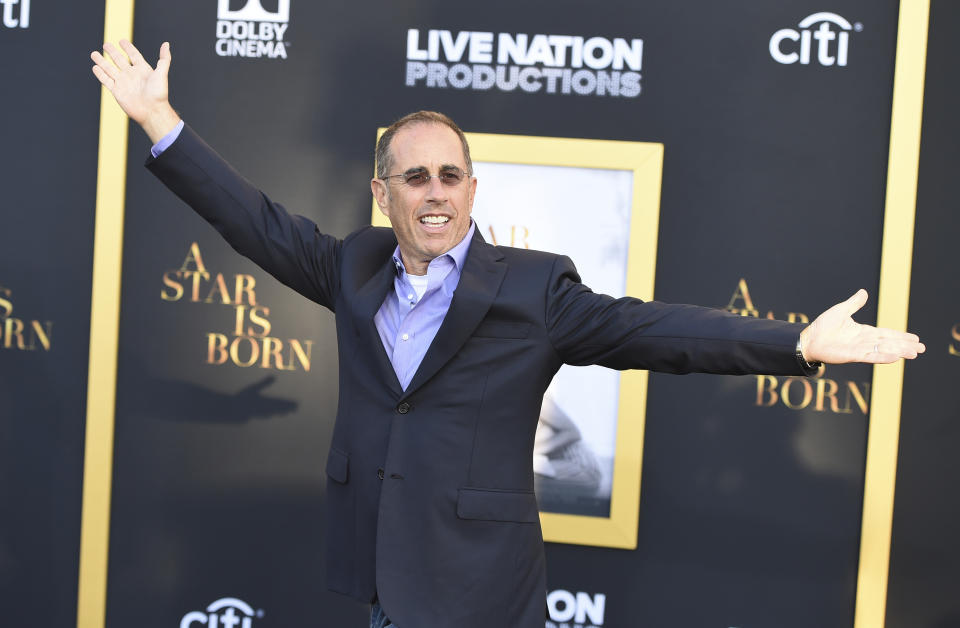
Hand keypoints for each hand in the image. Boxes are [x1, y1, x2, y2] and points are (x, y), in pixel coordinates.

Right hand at [91, 40, 179, 142]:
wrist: (152, 111)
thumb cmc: (159, 94)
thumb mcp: (162, 74)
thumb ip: (164, 59)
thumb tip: (166, 44)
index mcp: (143, 70)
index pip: (134, 55)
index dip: (128, 48)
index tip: (122, 41)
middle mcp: (132, 75)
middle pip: (119, 60)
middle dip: (112, 52)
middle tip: (106, 44)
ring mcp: (123, 83)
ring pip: (109, 69)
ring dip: (101, 61)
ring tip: (93, 54)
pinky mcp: (117, 91)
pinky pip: (106, 81)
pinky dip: (100, 74)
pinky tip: (95, 67)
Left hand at [800, 289, 924, 363]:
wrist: (809, 338)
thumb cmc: (823, 326)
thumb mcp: (841, 311)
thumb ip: (854, 304)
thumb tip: (864, 292)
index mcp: (864, 332)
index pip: (887, 334)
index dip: (901, 336)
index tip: (915, 339)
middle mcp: (864, 341)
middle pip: (889, 343)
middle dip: (905, 345)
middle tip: (921, 349)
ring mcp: (859, 349)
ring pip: (884, 350)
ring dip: (899, 352)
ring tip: (914, 353)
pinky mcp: (852, 355)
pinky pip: (870, 356)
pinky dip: (883, 356)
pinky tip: (895, 357)